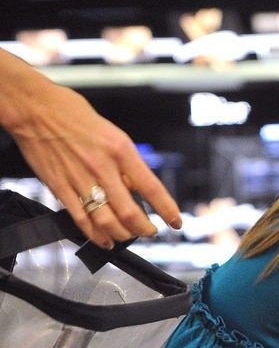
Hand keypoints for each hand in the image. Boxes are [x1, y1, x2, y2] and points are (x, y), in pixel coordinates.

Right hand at [0, 49, 181, 246]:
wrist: (33, 106)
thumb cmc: (71, 113)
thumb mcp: (111, 133)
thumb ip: (124, 163)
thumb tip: (137, 190)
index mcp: (120, 149)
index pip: (151, 187)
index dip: (167, 209)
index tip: (176, 222)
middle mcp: (102, 166)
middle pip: (130, 212)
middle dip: (144, 229)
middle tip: (149, 231)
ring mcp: (80, 179)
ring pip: (107, 221)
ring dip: (122, 235)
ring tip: (128, 236)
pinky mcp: (60, 187)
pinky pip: (82, 220)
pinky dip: (96, 235)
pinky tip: (106, 240)